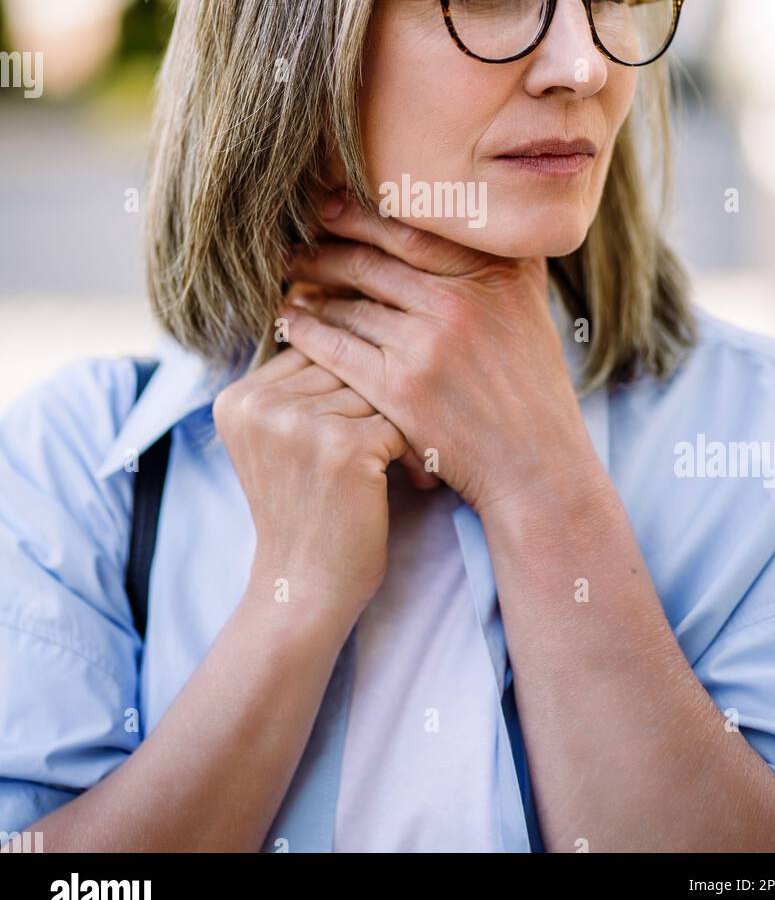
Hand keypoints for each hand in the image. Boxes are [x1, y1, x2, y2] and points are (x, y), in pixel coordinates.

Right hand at [213, 344, 414, 618]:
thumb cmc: (303, 510)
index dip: (345, 385)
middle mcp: (260, 405)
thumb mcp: (278, 440)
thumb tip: (342, 311)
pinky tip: (412, 479)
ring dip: (398, 424)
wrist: (305, 588)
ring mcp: (300, 424)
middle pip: (344, 365)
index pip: (311, 351)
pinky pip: (398, 420)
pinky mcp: (343, 446)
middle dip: (375, 401)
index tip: (354, 427)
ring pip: (375, 389)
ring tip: (404, 462)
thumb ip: (296, 384)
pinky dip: (413, 450)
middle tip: (393, 441)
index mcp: (237, 398)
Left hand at [280, 192, 596, 516]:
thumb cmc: (530, 383)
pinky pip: (336, 347)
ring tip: (289, 276)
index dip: (359, 214)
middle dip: (324, 247)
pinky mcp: (401, 389)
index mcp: (492, 273)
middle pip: (371, 261)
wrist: (535, 463)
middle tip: (295, 237)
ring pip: (349, 304)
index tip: (327, 205)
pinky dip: (306, 329)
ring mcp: (428, 345)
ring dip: (311, 287)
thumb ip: (498, 258)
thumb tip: (460, 207)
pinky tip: (289, 319)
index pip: (410, 229)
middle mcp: (461, 301)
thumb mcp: (528, 305)